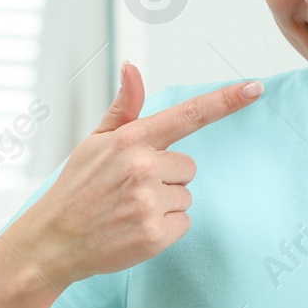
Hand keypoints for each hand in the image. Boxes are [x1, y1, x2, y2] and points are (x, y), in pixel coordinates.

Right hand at [7, 62, 261, 287]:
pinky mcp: (155, 234)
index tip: (255, 87)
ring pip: (186, 197)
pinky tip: (134, 229)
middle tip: (130, 190)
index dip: (225, 100)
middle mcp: (142, 167)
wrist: (53, 240)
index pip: (188, 114)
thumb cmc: (77, 188)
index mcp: (130, 139)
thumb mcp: (95, 142)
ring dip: (164, 205)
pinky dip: (164, 229)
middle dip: (166, 178)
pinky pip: (183, 223)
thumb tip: (132, 67)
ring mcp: (149, 202)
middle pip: (188, 167)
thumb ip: (123, 108)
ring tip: (128, 210)